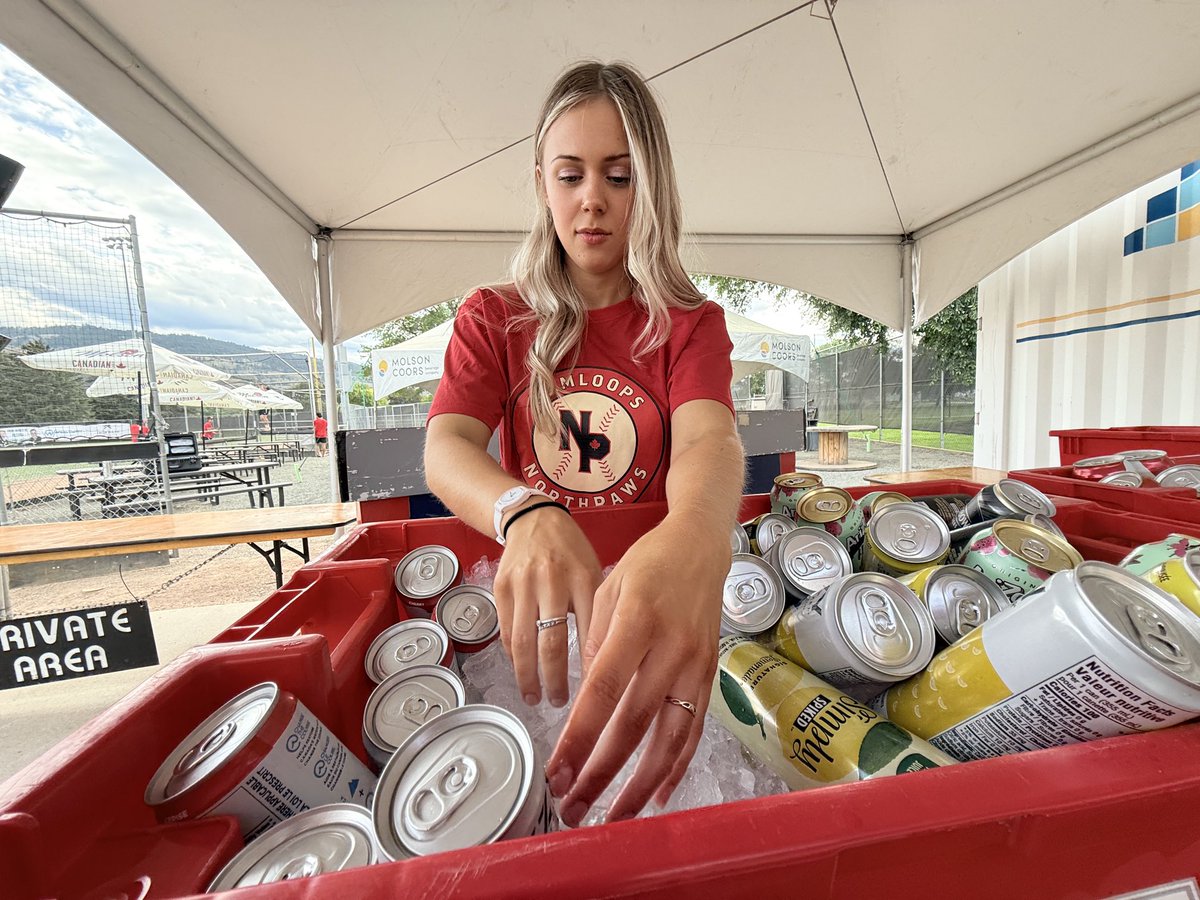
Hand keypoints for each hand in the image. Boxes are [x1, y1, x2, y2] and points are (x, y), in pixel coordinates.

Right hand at [493, 506, 601, 707]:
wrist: (533, 518)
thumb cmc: (571, 552)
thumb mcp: (595, 572)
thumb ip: (599, 611)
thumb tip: (606, 661)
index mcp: (584, 578)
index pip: (589, 634)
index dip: (590, 669)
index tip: (594, 696)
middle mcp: (552, 581)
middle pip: (551, 644)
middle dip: (555, 681)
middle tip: (560, 703)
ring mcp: (523, 584)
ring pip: (522, 642)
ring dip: (528, 676)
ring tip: (535, 697)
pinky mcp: (501, 588)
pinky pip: (505, 631)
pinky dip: (513, 657)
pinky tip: (521, 671)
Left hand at [544, 517, 729, 825]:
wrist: (701, 545)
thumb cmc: (647, 563)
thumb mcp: (608, 589)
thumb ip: (596, 645)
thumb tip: (587, 701)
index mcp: (637, 622)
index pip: (602, 692)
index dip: (579, 737)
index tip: (556, 771)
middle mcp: (671, 648)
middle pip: (633, 724)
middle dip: (601, 773)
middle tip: (572, 808)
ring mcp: (696, 664)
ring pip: (670, 738)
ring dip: (641, 784)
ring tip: (614, 817)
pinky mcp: (711, 674)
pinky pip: (695, 729)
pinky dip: (677, 765)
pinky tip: (659, 794)